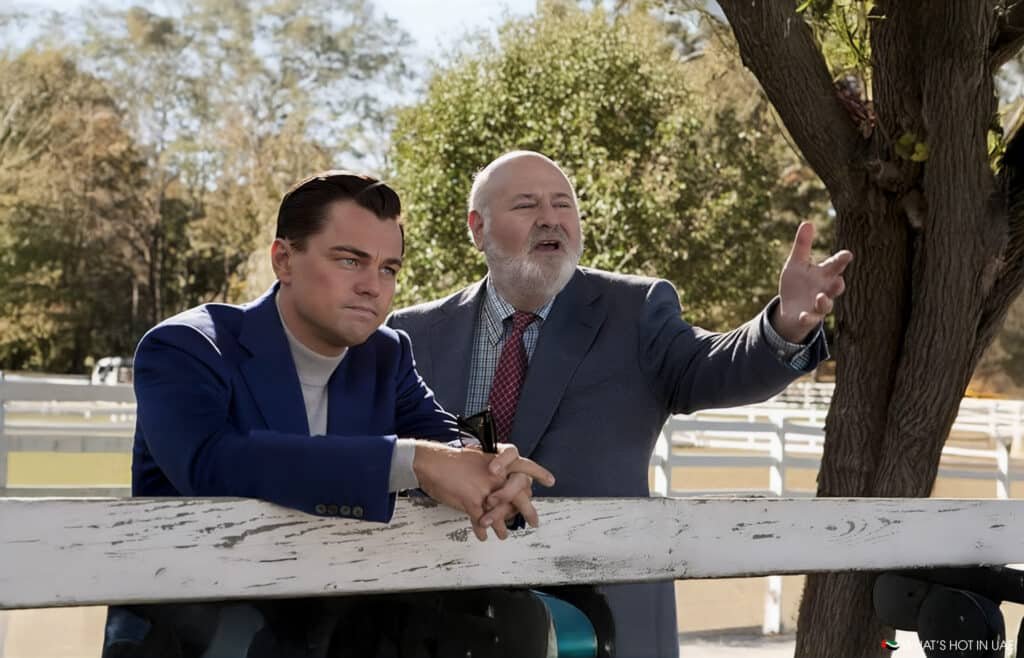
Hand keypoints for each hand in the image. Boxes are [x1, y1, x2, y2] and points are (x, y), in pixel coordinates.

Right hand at [412, 441, 554, 540]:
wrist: (431, 462)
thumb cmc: (451, 461)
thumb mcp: (476, 460)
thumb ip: (491, 472)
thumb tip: (501, 484)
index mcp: (497, 462)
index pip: (524, 465)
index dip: (538, 472)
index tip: (550, 481)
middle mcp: (495, 475)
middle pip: (519, 494)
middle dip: (528, 511)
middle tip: (534, 522)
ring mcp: (485, 489)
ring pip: (502, 512)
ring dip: (503, 526)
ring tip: (504, 535)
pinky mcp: (472, 501)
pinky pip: (482, 521)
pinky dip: (482, 530)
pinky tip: (483, 536)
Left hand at [774, 221, 852, 342]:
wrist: (790, 308)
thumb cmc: (797, 283)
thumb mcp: (796, 263)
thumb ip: (803, 246)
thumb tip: (808, 222)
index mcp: (823, 274)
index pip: (835, 265)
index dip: (841, 260)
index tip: (847, 254)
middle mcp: (824, 290)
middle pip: (835, 286)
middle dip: (838, 283)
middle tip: (839, 279)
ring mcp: (818, 305)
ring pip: (826, 305)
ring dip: (824, 301)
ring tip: (820, 297)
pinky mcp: (807, 318)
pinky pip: (810, 319)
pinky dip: (807, 318)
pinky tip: (803, 316)